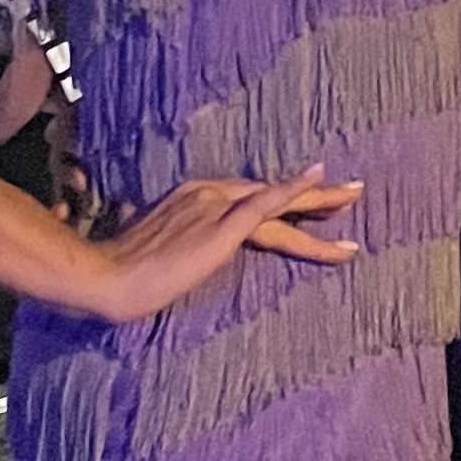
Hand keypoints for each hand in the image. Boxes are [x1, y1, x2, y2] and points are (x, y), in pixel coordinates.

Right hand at [63, 171, 364, 321]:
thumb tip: (144, 233)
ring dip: (320, 201)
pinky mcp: (221, 228)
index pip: (250, 198)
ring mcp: (216, 208)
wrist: (106, 277)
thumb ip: (161, 239)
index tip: (314, 201)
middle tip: (352, 191)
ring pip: (279, 202)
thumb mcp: (145, 246)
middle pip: (272, 194)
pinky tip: (317, 182)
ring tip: (354, 199)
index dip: (284, 200)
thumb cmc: (119, 270)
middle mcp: (208, 195)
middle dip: (315, 195)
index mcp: (194, 198)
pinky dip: (293, 193)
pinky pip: (265, 206)